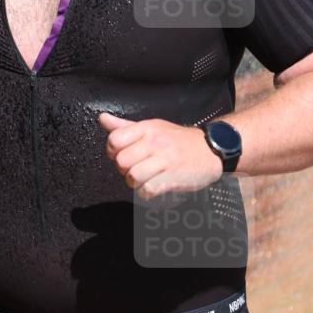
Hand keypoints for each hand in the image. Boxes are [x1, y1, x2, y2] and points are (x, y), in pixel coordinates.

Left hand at [98, 111, 223, 199]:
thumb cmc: (177, 140)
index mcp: (147, 128)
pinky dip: (147, 193)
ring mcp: (165, 160)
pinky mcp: (173, 178)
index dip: (113, 151)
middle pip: (121, 162)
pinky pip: (148, 190)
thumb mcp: (152, 127)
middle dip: (124, 169)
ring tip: (144, 178)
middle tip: (134, 168)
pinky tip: (153, 186)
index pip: (115, 140)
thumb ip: (125, 126)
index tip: (121, 154)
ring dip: (135, 182)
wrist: (210, 149)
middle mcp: (155, 142)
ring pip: (133, 177)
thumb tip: (102, 119)